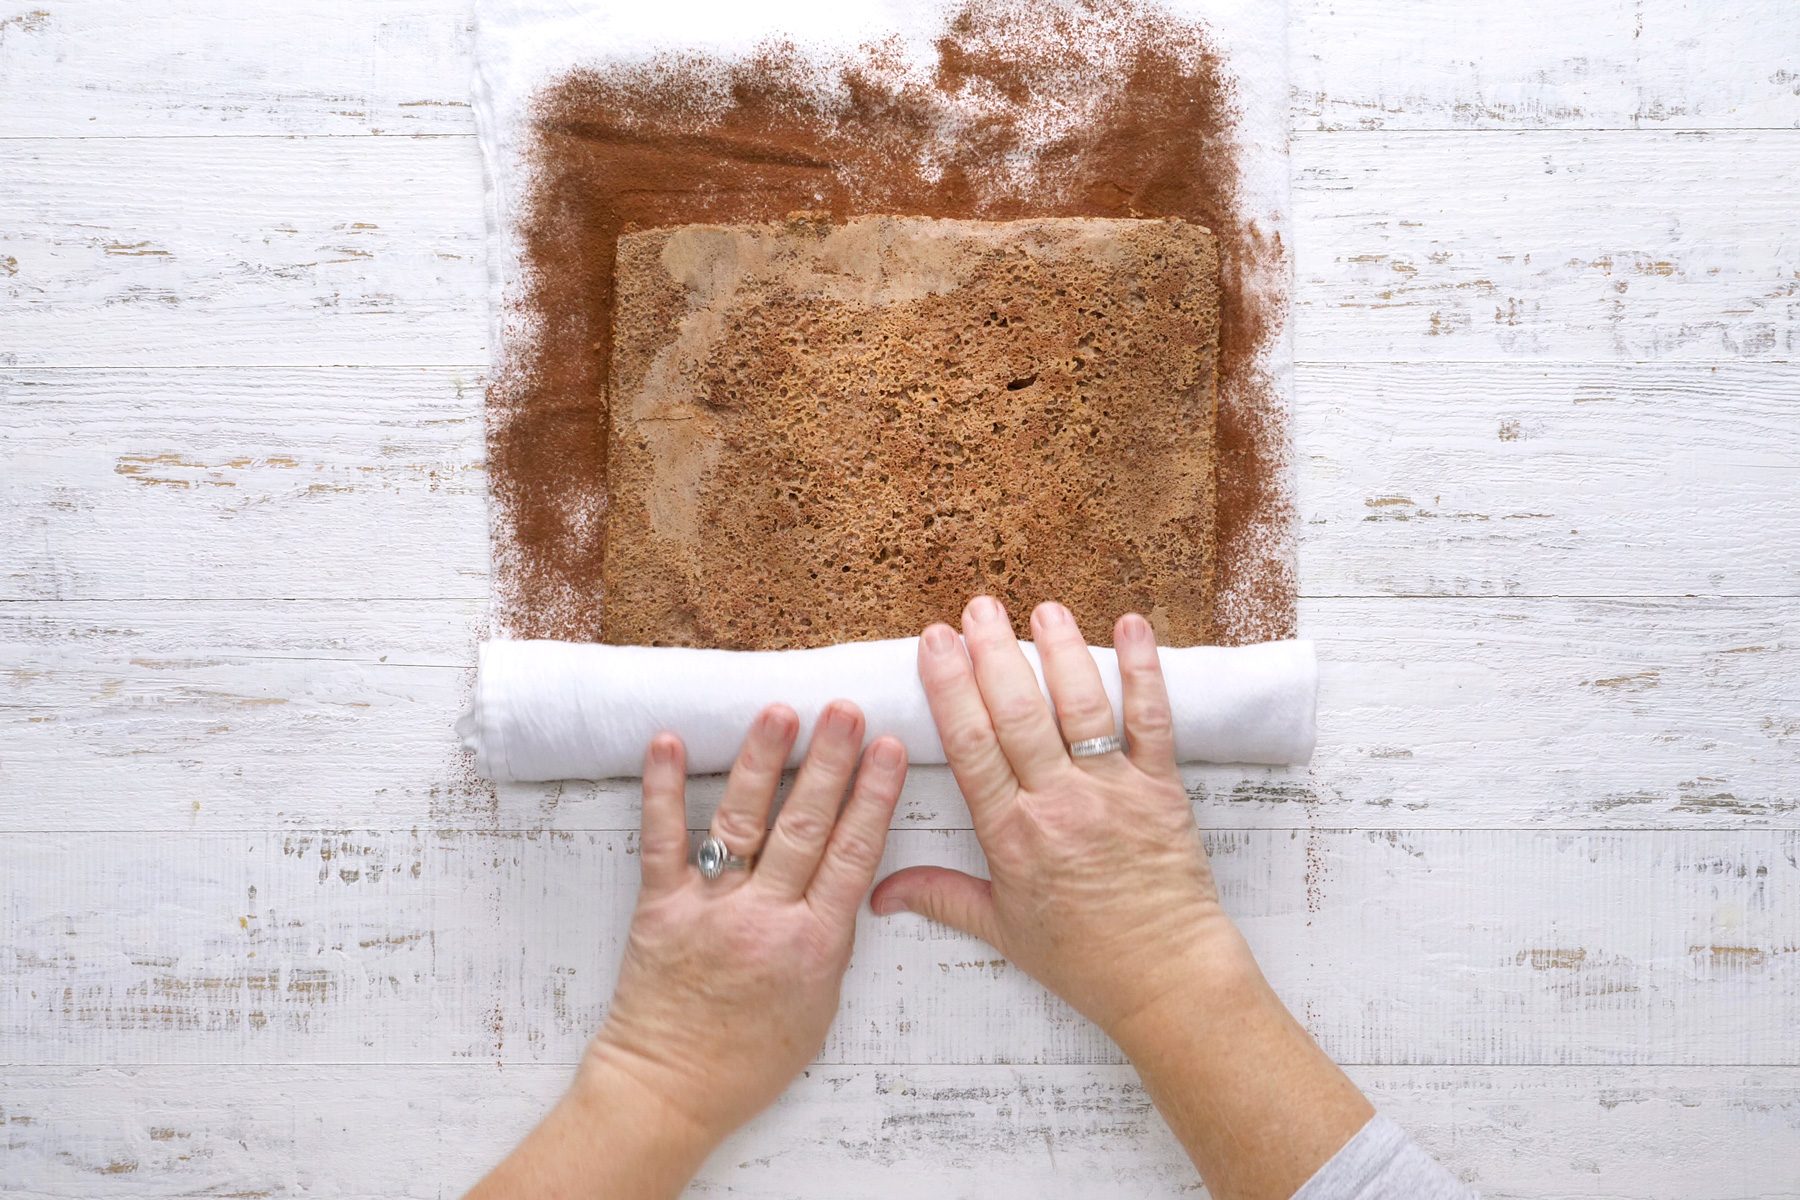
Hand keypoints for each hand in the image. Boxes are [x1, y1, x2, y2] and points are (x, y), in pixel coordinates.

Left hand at [585, 701, 907, 1144]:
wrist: (672, 1090)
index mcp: (816, 944)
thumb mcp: (820, 1004)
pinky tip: (669, 742)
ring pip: (744, 822)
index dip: (873, 797)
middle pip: (807, 827)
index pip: (853, 854)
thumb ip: (831, 938)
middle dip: (831, 763)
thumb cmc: (752, 1057)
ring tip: (780, 712)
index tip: (890, 748)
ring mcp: (712, 909)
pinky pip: (662, 840)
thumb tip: (847, 879)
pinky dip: (663, 789)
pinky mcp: (660, 907)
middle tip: (846, 711)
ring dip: (764, 762)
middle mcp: (767, 919)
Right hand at [871, 596, 1254, 1034]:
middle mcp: (1059, 805)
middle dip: (993, 654)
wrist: (1166, 980)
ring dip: (1060, 651)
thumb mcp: (1000, 929)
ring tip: (1042, 608)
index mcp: (1011, 835)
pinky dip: (1143, 671)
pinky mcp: (1162, 789)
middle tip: (976, 608)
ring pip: (1080, 708)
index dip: (950, 688)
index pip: (971, 747)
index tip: (933, 641)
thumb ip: (939, 896)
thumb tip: (878, 893)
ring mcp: (1113, 792)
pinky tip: (1131, 626)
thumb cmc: (1084, 958)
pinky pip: (1153, 721)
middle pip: (1017, 715)